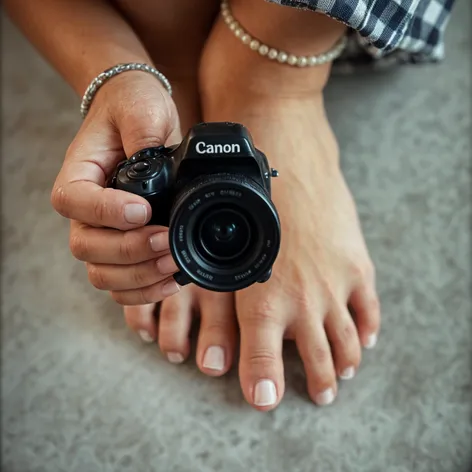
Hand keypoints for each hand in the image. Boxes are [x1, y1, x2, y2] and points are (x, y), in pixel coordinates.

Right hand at [51, 72, 181, 304]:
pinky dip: (144, 289)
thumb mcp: (140, 108)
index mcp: (79, 175)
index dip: (106, 212)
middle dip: (130, 251)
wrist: (139, 117)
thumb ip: (142, 132)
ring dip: (139, 276)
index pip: (74, 201)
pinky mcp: (123, 247)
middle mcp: (85, 210)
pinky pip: (122, 282)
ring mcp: (102, 232)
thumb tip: (154, 165)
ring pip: (103, 272)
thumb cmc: (132, 108)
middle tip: (166, 241)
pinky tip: (171, 281)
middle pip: (87, 247)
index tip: (142, 210)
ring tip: (174, 264)